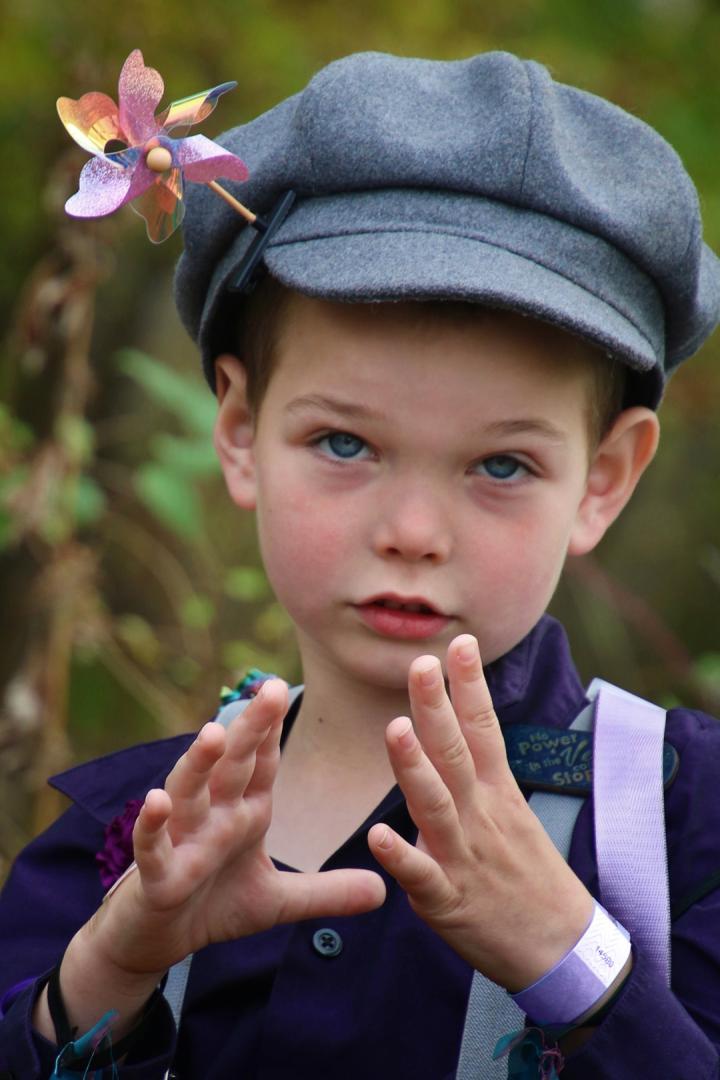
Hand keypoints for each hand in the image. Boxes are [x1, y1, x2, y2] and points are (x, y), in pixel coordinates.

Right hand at [90, 678, 385, 978]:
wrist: (154, 942)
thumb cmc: (209, 906)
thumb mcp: (277, 901)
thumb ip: (327, 892)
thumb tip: (384, 891)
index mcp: (242, 813)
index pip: (261, 764)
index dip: (272, 729)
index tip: (285, 688)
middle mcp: (212, 817)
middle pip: (232, 766)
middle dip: (250, 728)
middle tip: (271, 689)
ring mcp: (181, 841)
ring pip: (187, 793)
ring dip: (198, 764)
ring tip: (213, 733)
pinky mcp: (155, 876)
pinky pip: (152, 846)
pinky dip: (153, 824)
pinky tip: (157, 801)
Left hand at [368, 635, 593, 990]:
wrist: (561, 948)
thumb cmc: (529, 875)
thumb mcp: (512, 813)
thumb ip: (478, 774)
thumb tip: (451, 728)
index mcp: (497, 793)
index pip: (484, 728)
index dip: (471, 685)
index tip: (461, 642)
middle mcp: (481, 816)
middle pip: (456, 754)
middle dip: (437, 708)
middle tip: (421, 664)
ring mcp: (465, 856)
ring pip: (436, 805)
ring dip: (415, 768)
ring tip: (395, 729)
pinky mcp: (449, 901)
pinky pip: (422, 876)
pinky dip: (402, 856)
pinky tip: (378, 836)